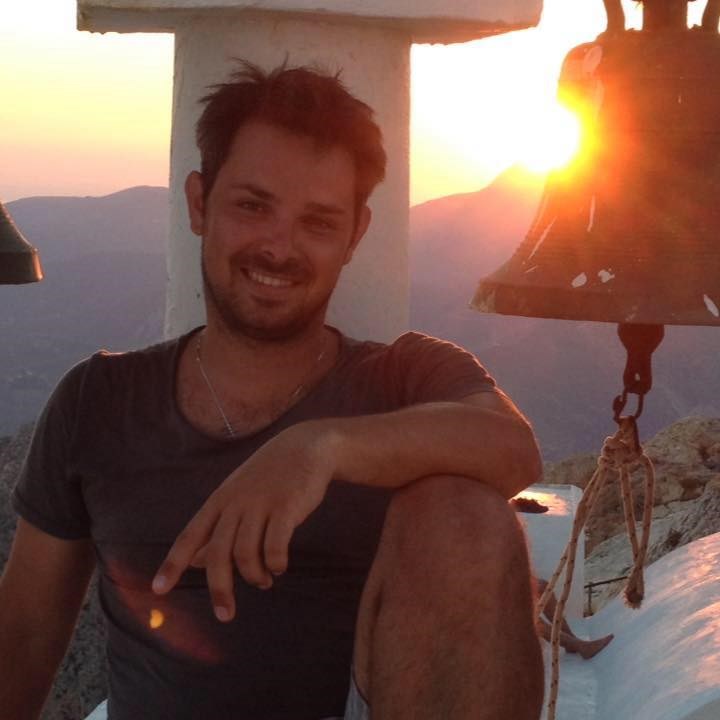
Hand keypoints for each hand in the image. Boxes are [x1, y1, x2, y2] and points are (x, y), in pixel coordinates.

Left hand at [152, 421, 337, 620]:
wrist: (305, 447)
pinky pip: (275, 546)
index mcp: (219, 501)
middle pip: (217, 554)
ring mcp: (261, 505)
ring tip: (264, 581)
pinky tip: (280, 567)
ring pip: (246, 554)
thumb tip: (192, 562)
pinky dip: (275, 564)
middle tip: (225, 615)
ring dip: (255, 576)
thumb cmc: (268, 477)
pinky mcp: (287, 508)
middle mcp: (235, 504)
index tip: (157, 590)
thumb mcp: (237, 497)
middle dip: (219, 589)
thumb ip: (216, 528)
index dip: (172, 564)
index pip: (189, 536)